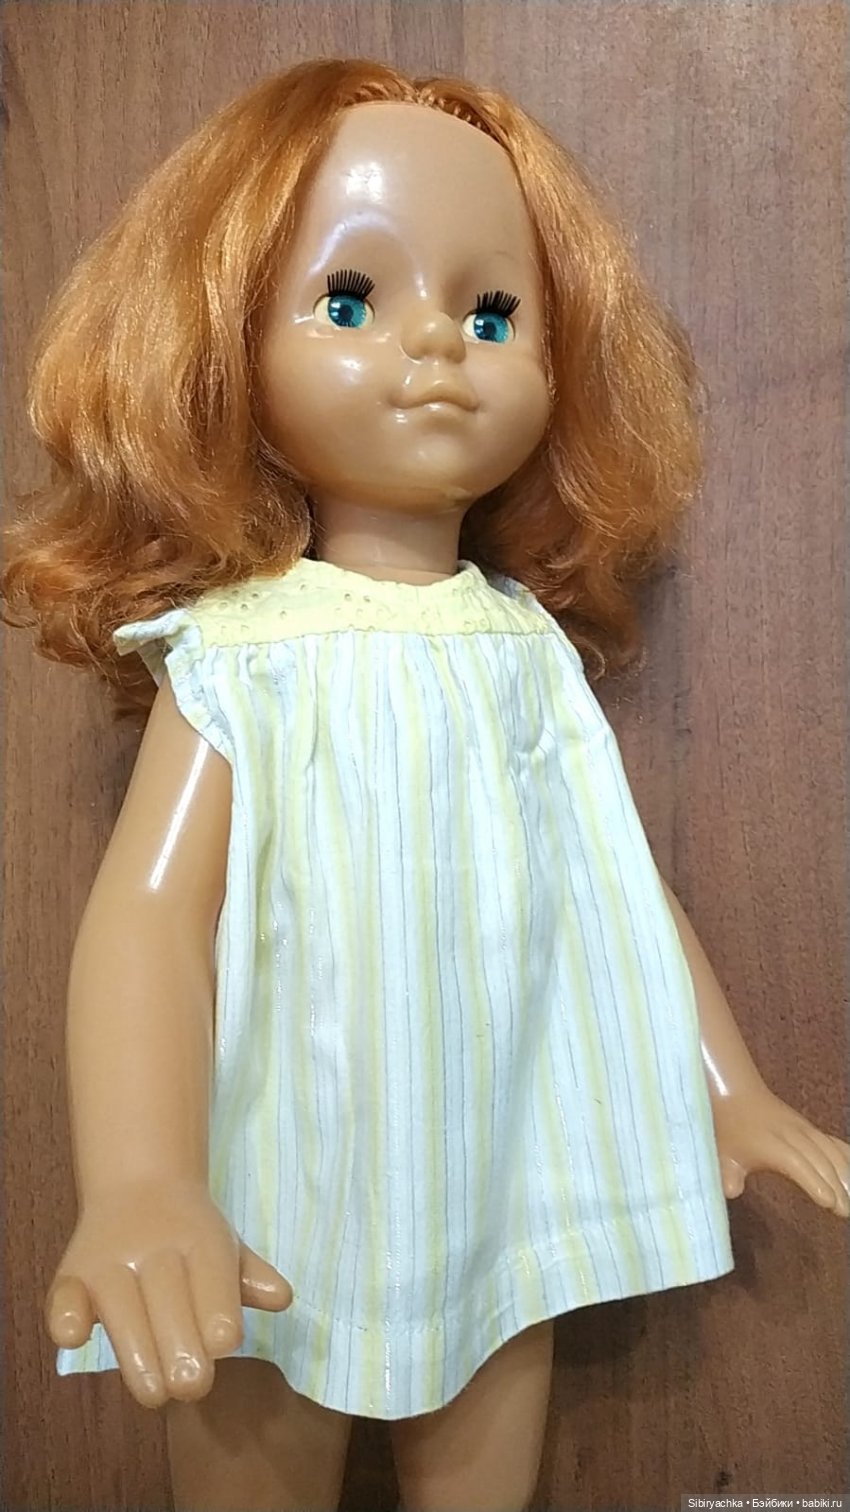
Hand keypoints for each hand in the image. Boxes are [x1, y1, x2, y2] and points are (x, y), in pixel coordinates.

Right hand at [45, 1177, 292, 1408]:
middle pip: (166, 1294)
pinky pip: (63, 1295)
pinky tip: (76, 1338)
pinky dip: (66, 1315)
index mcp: (198, 1236)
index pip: (210, 1273)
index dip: (217, 1310)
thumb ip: (249, 1275)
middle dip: (180, 1344)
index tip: (224, 1344)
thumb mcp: (227, 1247)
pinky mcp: (71, 1275)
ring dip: (135, 1350)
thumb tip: (281, 1297)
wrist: (140, 1187)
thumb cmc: (191, 1236)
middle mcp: (151, 1243)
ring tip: (154, 1392)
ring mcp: (108, 1260)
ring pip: (119, 1304)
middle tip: (192, 1386)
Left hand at [711, 1083, 849, 1216]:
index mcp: (770, 1143)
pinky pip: (833, 1142)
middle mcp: (792, 1134)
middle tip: (845, 1212)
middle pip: (819, 1160)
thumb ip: (727, 1176)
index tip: (828, 1202)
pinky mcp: (811, 1128)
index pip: (796, 1164)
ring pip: (830, 1150)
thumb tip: (731, 1192)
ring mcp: (804, 1129)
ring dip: (844, 1173)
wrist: (736, 1091)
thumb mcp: (722, 1154)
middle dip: (835, 1186)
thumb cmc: (729, 1129)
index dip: (813, 1181)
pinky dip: (846, 1157)